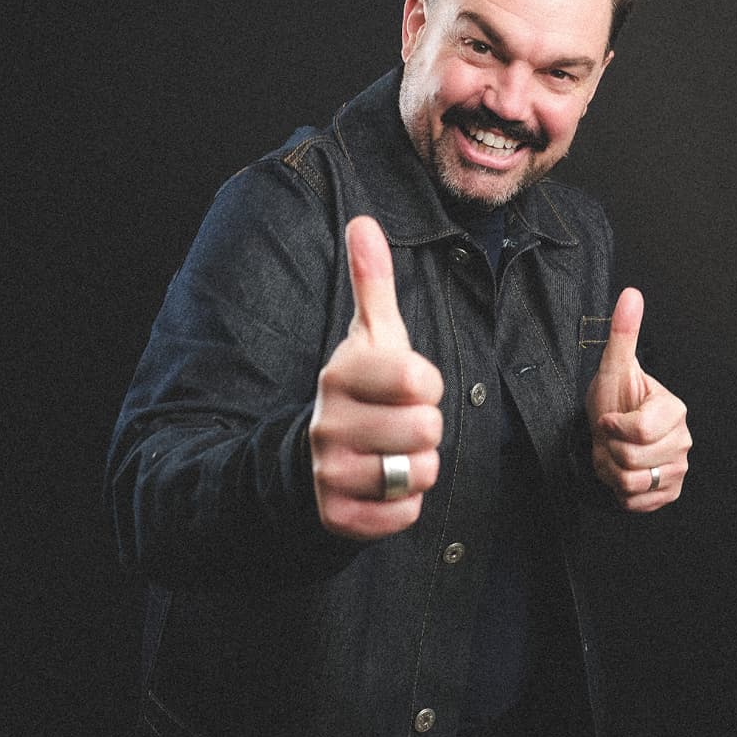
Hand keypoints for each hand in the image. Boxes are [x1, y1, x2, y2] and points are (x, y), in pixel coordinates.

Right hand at [309, 216, 443, 538]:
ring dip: (418, 467)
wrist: (309, 457)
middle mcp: (327, 423)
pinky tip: (384, 485)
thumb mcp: (369, 336)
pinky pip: (402, 514)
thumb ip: (372, 282)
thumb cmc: (358, 389)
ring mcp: (329, 471)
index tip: (408, 386)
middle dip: (426, 428)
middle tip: (401, 422)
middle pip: (425, 429)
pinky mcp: (336, 516)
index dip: (427, 383)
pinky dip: (404, 504)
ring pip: (417, 474)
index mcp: (340, 374)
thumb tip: (364, 221)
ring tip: (393, 453)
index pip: (418, 378)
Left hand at [586, 288, 690, 511]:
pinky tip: (620, 472)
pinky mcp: (668, 493)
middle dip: (608, 449)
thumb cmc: (614, 398)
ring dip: (610, 470)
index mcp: (674, 410)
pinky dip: (618, 491)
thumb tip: (631, 293)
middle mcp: (683, 441)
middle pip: (632, 460)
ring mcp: (678, 469)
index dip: (613, 427)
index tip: (609, 418)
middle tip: (610, 437)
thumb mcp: (613, 366)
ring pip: (632, 482)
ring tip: (613, 453)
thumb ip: (623, 332)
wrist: (610, 432)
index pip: (639, 431)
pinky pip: (635, 502)